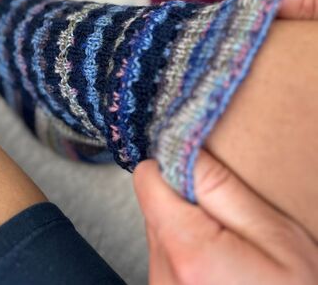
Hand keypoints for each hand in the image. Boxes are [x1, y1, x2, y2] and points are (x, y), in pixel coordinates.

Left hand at [134, 152, 317, 284]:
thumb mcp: (276, 237)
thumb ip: (223, 189)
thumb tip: (185, 151)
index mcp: (187, 251)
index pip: (146, 179)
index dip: (171, 168)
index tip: (199, 176)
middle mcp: (162, 272)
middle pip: (154, 205)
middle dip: (184, 202)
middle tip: (227, 223)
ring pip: (159, 230)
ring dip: (187, 229)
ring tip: (228, 252)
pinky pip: (165, 257)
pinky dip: (187, 254)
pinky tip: (219, 272)